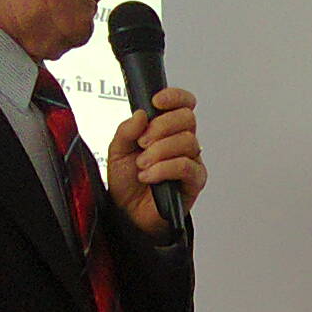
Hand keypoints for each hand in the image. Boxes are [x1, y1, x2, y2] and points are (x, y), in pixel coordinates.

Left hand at [106, 87, 206, 239]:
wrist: (128, 214)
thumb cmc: (127, 183)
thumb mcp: (116, 151)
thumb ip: (126, 130)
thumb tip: (142, 114)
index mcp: (166, 129)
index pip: (183, 104)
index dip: (175, 97)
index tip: (156, 102)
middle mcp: (182, 142)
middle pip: (187, 118)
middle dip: (161, 127)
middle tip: (142, 143)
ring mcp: (191, 160)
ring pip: (187, 141)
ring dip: (159, 152)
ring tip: (143, 165)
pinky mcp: (195, 180)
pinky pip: (186, 166)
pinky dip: (164, 169)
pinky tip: (150, 176)